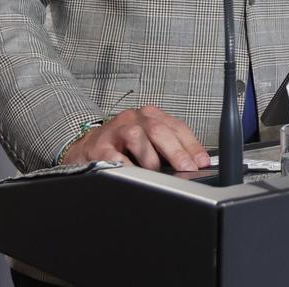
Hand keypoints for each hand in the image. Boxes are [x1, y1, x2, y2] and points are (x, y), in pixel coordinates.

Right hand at [63, 106, 209, 171]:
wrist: (87, 147)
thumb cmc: (123, 144)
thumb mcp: (150, 140)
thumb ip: (170, 147)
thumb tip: (194, 164)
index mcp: (151, 115)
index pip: (177, 127)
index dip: (192, 145)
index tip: (201, 162)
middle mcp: (134, 118)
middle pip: (159, 130)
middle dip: (176, 152)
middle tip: (186, 169)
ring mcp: (116, 131)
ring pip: (138, 138)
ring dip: (150, 159)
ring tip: (157, 174)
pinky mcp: (99, 147)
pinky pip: (115, 156)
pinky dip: (127, 166)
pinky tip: (134, 173)